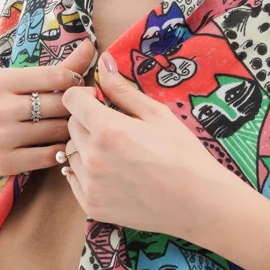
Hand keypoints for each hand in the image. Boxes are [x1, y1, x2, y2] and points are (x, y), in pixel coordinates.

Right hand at [0, 41, 98, 192]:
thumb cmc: (0, 104)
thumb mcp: (18, 82)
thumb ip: (57, 68)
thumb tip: (89, 45)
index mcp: (0, 81)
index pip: (55, 76)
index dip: (75, 81)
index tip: (79, 87)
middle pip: (59, 104)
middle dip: (76, 107)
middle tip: (85, 109)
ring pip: (56, 130)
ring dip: (72, 129)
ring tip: (76, 126)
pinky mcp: (4, 162)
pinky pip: (50, 155)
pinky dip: (62, 150)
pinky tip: (62, 144)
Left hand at [57, 48, 236, 237]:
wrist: (198, 202)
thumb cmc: (183, 155)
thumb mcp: (157, 115)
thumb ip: (123, 90)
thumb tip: (103, 63)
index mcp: (108, 129)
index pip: (72, 100)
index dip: (84, 96)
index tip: (99, 101)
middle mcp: (93, 156)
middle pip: (71, 126)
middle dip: (87, 121)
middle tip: (115, 129)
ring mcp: (90, 184)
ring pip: (71, 154)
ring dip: (86, 148)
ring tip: (117, 154)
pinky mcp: (92, 206)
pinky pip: (74, 180)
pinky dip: (86, 173)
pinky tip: (112, 174)